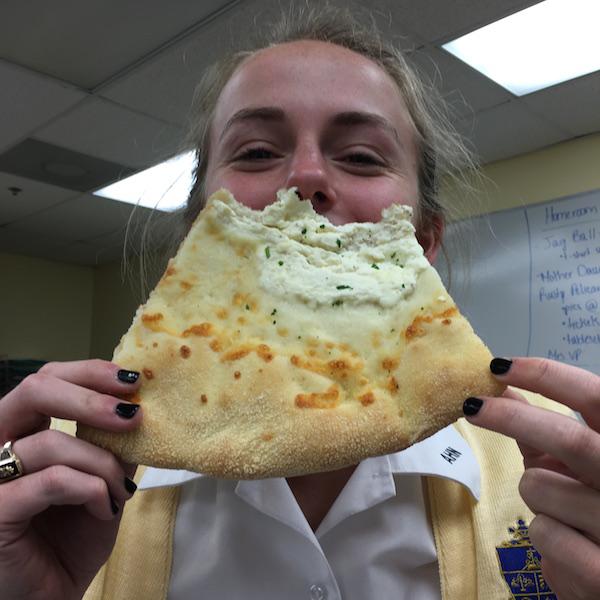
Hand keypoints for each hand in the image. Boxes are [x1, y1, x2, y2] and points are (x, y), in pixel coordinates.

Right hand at [0, 360, 142, 599]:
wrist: (50, 595)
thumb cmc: (71, 538)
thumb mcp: (102, 480)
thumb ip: (111, 444)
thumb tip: (139, 406)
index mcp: (23, 432)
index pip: (48, 380)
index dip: (88, 372)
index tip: (132, 379)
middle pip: (34, 390)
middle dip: (90, 396)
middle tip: (131, 414)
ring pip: (50, 443)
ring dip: (102, 464)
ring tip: (122, 489)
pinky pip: (50, 481)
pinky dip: (89, 489)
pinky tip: (105, 507)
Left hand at [464, 357, 599, 599]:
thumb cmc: (597, 515)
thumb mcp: (579, 470)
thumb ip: (544, 431)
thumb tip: (503, 386)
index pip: (596, 397)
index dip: (548, 376)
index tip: (499, 366)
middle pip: (569, 439)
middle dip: (513, 418)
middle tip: (472, 406)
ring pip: (540, 488)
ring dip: (534, 495)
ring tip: (564, 515)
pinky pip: (543, 534)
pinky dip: (543, 537)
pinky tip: (571, 551)